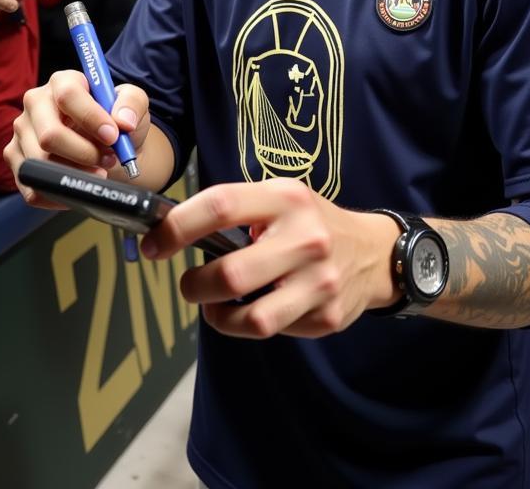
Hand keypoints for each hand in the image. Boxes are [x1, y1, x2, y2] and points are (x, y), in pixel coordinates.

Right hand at [3, 70, 150, 207]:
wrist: (109, 145)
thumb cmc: (116, 120)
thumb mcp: (134, 103)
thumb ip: (132, 104)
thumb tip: (122, 121)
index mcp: (62, 82)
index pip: (67, 95)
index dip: (91, 118)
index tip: (113, 136)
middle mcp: (35, 103)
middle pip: (49, 135)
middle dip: (85, 154)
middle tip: (109, 159)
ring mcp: (22, 131)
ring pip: (40, 164)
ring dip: (75, 174)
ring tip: (99, 171)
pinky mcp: (16, 158)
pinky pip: (32, 186)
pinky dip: (60, 193)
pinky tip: (79, 186)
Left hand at [140, 180, 399, 339]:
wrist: (374, 253)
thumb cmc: (310, 223)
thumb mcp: (281, 198)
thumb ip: (237, 210)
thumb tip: (170, 229)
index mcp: (287, 199)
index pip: (221, 206)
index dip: (178, 227)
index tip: (154, 244)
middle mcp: (306, 238)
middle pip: (230, 273)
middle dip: (195, 285)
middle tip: (190, 284)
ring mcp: (320, 281)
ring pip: (250, 317)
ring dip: (218, 315)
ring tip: (215, 305)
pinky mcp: (326, 316)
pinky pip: (272, 331)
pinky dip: (251, 324)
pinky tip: (256, 308)